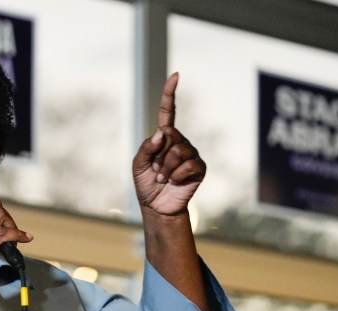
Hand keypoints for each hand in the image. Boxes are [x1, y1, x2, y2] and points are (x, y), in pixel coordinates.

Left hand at [132, 73, 205, 215]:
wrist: (157, 207)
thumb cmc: (146, 185)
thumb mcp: (138, 165)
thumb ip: (146, 147)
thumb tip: (162, 132)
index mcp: (164, 138)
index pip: (168, 112)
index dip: (170, 94)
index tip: (175, 75)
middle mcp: (179, 142)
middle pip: (170, 136)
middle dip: (159, 156)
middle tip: (156, 171)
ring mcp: (191, 154)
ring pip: (178, 151)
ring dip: (166, 169)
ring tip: (164, 178)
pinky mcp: (199, 167)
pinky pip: (187, 166)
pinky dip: (176, 176)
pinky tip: (174, 182)